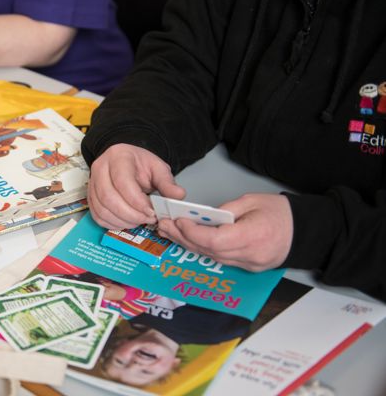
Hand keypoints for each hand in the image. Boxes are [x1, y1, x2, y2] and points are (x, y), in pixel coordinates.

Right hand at [88, 144, 185, 229]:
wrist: (125, 161)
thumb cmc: (140, 164)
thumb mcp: (158, 168)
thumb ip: (167, 183)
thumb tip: (178, 196)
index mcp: (118, 157)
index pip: (123, 182)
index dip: (137, 202)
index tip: (152, 212)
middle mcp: (100, 169)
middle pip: (109, 198)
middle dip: (131, 215)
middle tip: (148, 219)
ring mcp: (92, 183)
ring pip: (102, 209)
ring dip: (123, 221)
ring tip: (139, 221)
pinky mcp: (90, 197)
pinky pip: (98, 216)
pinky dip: (113, 224)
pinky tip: (127, 222)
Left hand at [157, 194, 292, 271]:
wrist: (305, 232)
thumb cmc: (282, 213)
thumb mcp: (252, 201)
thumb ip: (226, 210)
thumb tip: (203, 217)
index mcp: (253, 236)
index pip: (214, 241)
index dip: (192, 232)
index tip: (178, 221)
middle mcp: (250, 256)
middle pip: (208, 251)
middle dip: (183, 237)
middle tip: (164, 226)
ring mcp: (249, 265)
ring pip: (211, 257)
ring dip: (189, 244)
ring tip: (170, 232)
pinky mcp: (247, 267)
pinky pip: (220, 259)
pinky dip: (203, 249)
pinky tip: (188, 240)